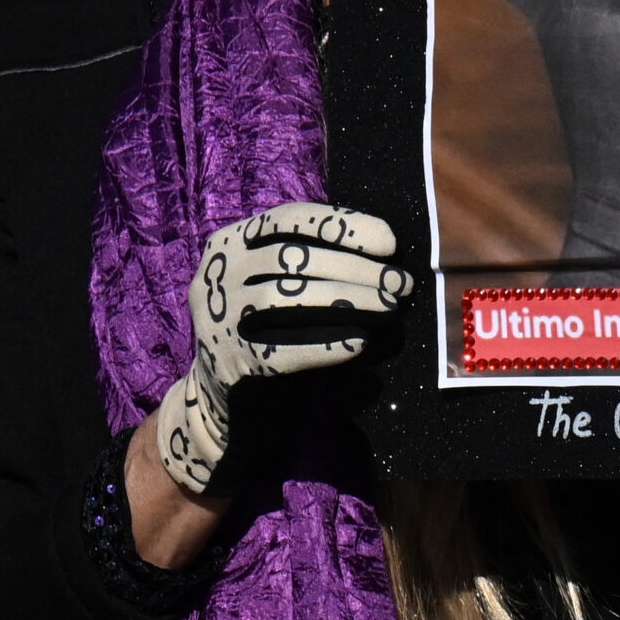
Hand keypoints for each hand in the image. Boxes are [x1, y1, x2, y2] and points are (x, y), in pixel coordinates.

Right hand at [152, 202, 410, 496]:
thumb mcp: (275, 283)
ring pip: (285, 297)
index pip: (289, 219)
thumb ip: (313, 262)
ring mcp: (217, 318)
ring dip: (346, 299)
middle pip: (292, 258)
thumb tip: (385, 252)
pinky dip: (325, 344)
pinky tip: (359, 343)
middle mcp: (217, 274)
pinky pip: (282, 350)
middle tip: (402, 283)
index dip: (342, 226)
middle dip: (355, 268)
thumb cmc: (267, 331)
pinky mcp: (229, 363)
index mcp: (230, 242)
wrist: (224, 400)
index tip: (390, 243)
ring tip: (390, 307)